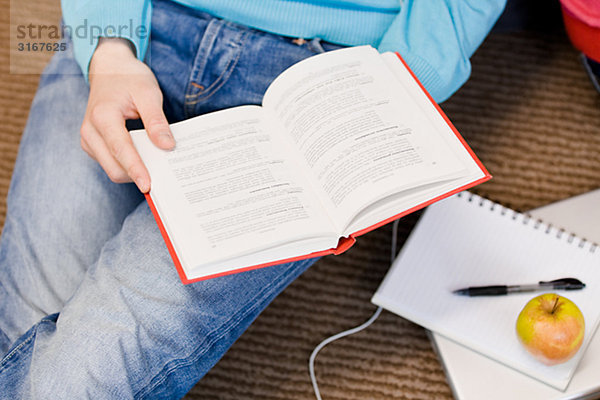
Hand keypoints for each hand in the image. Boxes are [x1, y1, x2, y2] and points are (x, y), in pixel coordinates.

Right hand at [81, 37, 173, 192]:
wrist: (109, 69)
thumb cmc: (129, 79)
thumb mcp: (149, 93)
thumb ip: (157, 121)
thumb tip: (167, 147)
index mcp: (103, 116)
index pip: (121, 150)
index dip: (136, 170)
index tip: (148, 186)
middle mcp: (91, 131)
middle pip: (114, 167)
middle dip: (137, 174)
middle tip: (163, 176)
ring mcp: (89, 140)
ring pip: (112, 169)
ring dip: (133, 172)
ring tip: (156, 166)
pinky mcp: (93, 145)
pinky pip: (111, 164)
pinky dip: (128, 166)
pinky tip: (145, 159)